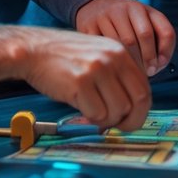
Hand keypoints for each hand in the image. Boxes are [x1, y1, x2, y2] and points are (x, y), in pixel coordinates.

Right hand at [21, 28, 151, 130]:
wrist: (33, 50)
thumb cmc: (64, 57)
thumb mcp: (98, 55)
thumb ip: (117, 76)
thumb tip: (131, 108)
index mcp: (121, 51)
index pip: (144, 88)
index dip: (140, 110)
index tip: (130, 119)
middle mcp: (113, 59)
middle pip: (138, 101)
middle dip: (130, 121)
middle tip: (117, 127)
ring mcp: (97, 70)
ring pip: (118, 111)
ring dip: (106, 121)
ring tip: (92, 113)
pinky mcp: (80, 83)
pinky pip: (97, 114)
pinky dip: (90, 119)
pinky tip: (80, 110)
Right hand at [74, 0, 175, 76]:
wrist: (94, 6)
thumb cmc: (126, 22)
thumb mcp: (145, 22)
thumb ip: (159, 40)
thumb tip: (159, 64)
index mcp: (142, 8)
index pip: (163, 30)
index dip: (165, 51)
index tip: (158, 66)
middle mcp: (124, 8)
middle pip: (143, 37)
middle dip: (148, 59)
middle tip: (147, 73)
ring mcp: (105, 16)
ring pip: (123, 45)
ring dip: (130, 63)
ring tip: (132, 73)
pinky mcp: (88, 26)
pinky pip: (103, 48)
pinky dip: (110, 61)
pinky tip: (113, 68)